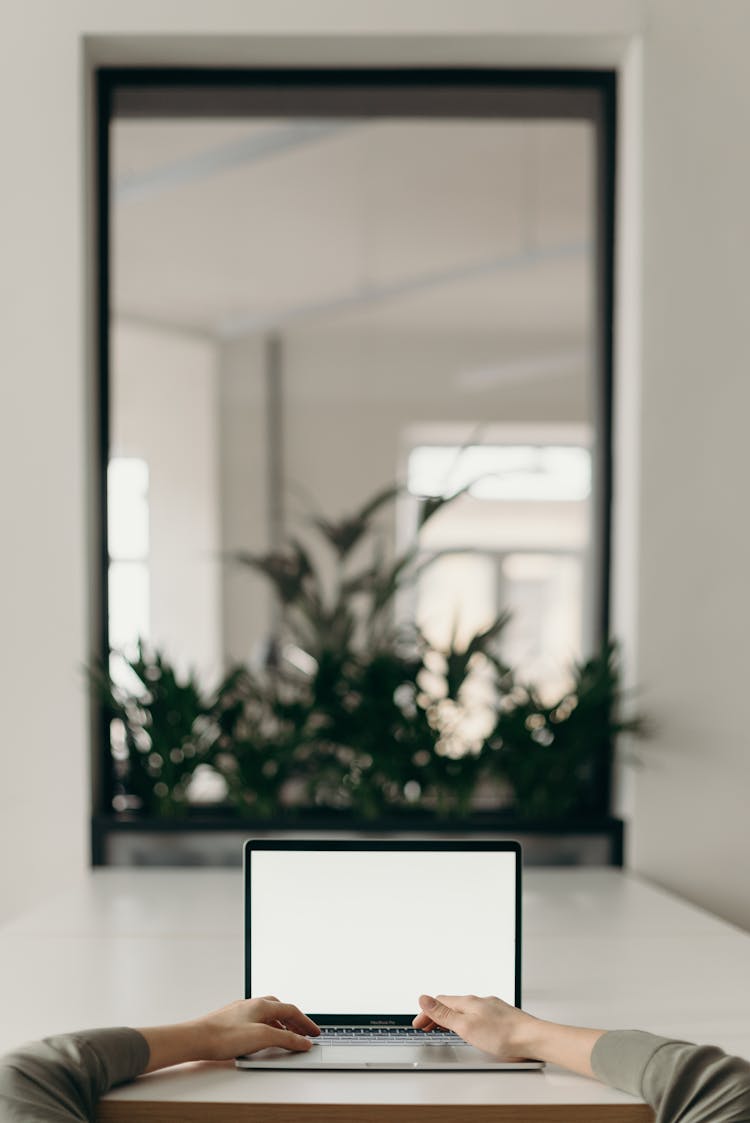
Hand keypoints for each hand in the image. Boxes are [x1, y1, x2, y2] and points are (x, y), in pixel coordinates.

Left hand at [140, 997, 319, 1071]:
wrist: (196, 1039)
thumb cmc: (224, 1036)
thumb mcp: (261, 1037)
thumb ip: (285, 1039)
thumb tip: (303, 1041)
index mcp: (262, 1004)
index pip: (291, 1010)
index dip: (306, 1022)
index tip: (315, 1032)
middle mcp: (252, 1004)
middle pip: (280, 1009)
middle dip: (295, 1020)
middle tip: (304, 1033)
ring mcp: (241, 1011)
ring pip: (268, 1014)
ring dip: (281, 1024)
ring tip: (287, 1037)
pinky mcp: (232, 1021)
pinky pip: (256, 1020)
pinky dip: (267, 1027)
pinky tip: (262, 1038)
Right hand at [413, 994, 604, 1075]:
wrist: (534, 1039)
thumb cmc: (503, 1035)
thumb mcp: (466, 1027)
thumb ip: (444, 1014)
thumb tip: (423, 998)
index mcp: (468, 1002)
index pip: (440, 1002)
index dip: (426, 1013)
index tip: (418, 1024)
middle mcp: (480, 1002)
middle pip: (451, 1004)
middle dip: (436, 1014)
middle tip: (426, 1027)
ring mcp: (492, 1008)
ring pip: (465, 1009)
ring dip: (450, 1017)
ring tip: (442, 1027)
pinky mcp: (502, 1017)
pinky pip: (477, 1014)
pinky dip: (465, 1020)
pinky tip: (470, 1028)